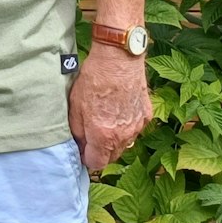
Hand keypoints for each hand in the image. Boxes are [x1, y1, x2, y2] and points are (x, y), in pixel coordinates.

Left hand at [68, 43, 150, 171]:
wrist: (119, 59)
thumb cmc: (94, 80)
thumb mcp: (75, 107)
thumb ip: (77, 133)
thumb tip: (79, 147)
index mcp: (104, 136)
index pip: (97, 164)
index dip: (87, 159)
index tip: (82, 150)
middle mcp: (123, 136)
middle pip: (112, 156)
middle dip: (100, 151)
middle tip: (91, 135)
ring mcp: (137, 126)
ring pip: (124, 144)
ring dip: (114, 139)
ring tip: (104, 120)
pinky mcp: (146, 115)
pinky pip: (134, 129)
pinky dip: (126, 126)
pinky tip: (117, 110)